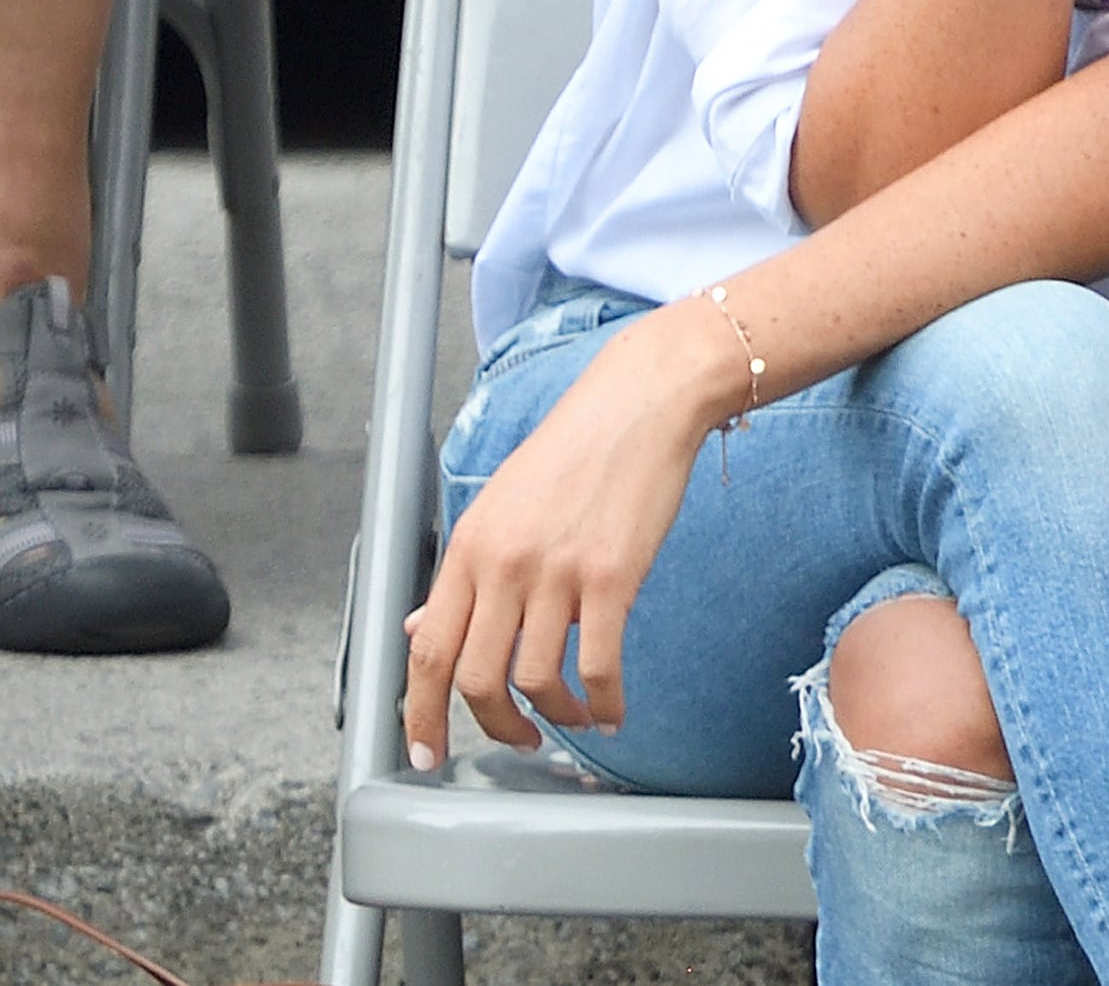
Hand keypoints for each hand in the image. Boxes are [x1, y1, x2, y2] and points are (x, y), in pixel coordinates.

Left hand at [402, 299, 734, 768]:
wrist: (641, 401)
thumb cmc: (576, 448)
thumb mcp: (501, 504)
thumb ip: (466, 571)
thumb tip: (422, 628)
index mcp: (470, 545)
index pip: (428, 649)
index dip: (421, 713)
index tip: (426, 752)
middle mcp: (504, 561)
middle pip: (476, 679)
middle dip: (494, 727)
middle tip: (516, 741)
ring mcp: (558, 571)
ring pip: (535, 681)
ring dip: (554, 717)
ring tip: (573, 716)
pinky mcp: (612, 576)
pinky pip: (598, 667)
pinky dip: (604, 704)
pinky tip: (611, 709)